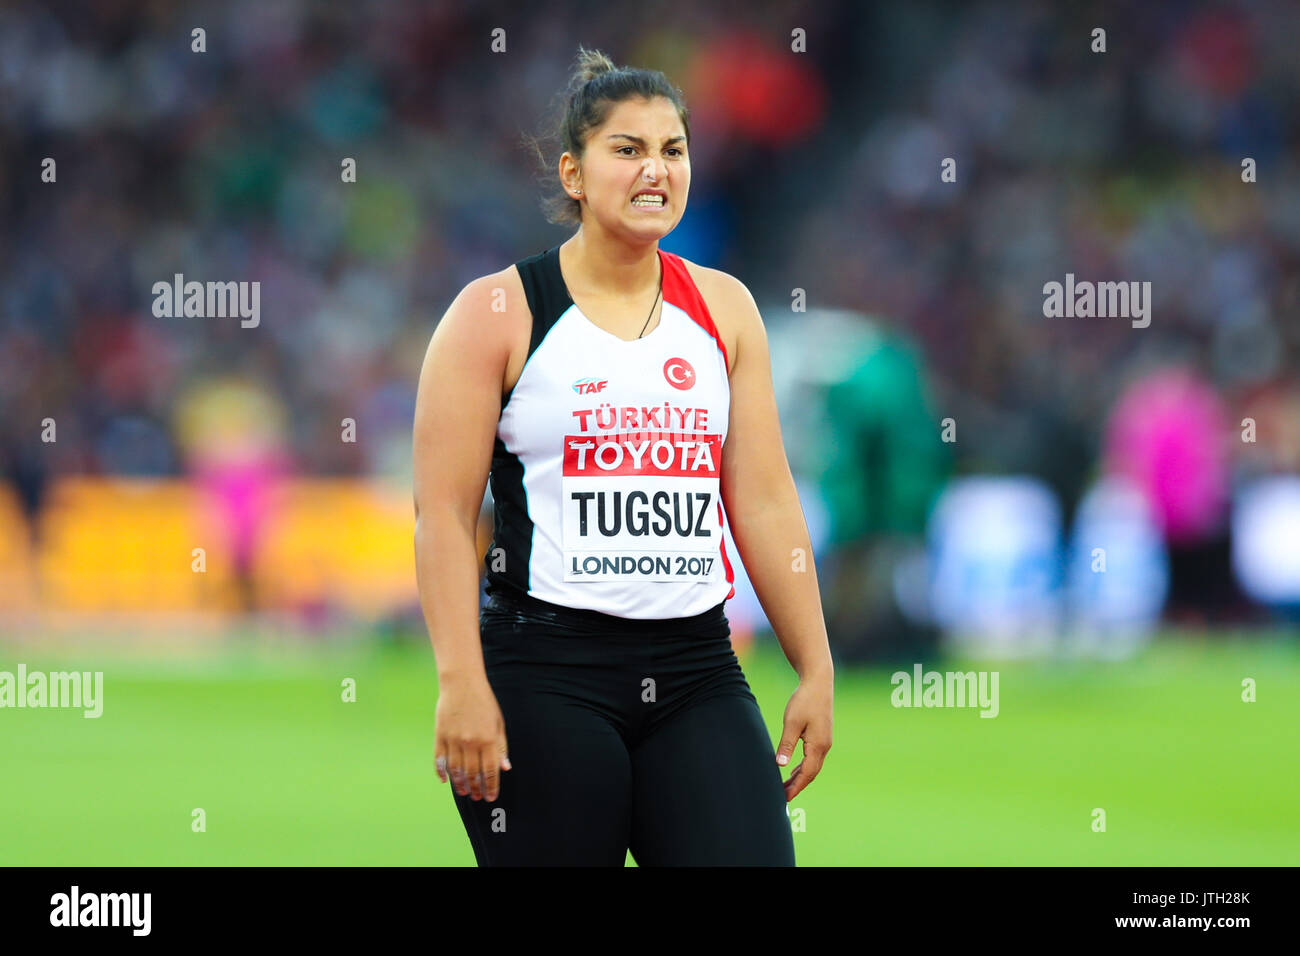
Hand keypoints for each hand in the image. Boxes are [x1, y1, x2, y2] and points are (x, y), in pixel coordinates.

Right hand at [434, 676, 511, 801]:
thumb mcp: (499, 722)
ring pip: (455, 770)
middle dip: (476, 788)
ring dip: (460, 784)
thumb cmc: (484, 701)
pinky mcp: (440, 735)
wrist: (462, 683)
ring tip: (464, 792)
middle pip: (472, 774)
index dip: (491, 787)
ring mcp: (453, 740)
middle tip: (477, 797)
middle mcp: (471, 742)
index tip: (491, 797)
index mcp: (488, 739)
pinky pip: (440, 759)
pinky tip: (445, 780)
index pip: (490, 771)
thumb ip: (501, 746)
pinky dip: (442, 772)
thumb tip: (505, 768)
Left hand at [775, 673, 832, 801]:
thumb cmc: (804, 700)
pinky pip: (813, 758)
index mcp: (818, 746)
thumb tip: (781, 765)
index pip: (807, 774)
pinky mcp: (822, 736)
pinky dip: (803, 767)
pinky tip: (794, 770)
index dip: (796, 787)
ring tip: (785, 787)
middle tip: (782, 797)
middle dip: (797, 786)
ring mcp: (824, 742)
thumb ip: (786, 745)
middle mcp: (824, 746)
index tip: (785, 798)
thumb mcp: (792, 723)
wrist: (818, 683)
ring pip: (812, 766)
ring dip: (800, 777)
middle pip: (811, 773)